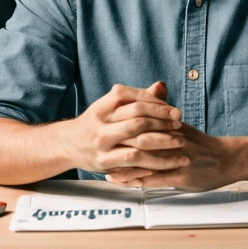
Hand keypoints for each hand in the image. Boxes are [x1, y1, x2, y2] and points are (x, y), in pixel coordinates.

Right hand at [60, 81, 187, 174]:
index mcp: (103, 105)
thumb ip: (135, 98)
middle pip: (139, 120)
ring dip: (164, 143)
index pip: (135, 99)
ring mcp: (102, 144)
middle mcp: (101, 124)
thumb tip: (161, 85)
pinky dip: (153, 162)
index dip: (158, 104)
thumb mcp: (110, 107)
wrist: (67, 144)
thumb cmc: (96, 122)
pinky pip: (135, 162)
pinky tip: (168, 162)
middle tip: (180, 125)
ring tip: (180, 143)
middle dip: (163, 123)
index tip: (174, 110)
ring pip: (139, 143)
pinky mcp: (105, 163)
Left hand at [105, 122, 240, 191]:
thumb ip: (163, 116)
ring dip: (123, 168)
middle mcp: (172, 141)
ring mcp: (177, 159)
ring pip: (144, 162)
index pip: (142, 124)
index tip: (105, 134)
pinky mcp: (182, 176)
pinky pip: (156, 179)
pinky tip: (126, 184)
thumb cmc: (202, 144)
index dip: (121, 130)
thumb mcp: (182, 127)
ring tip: (106, 172)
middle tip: (98, 155)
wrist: (228, 158)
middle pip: (138, 142)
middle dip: (117, 149)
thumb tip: (144, 104)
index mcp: (171, 127)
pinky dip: (138, 181)